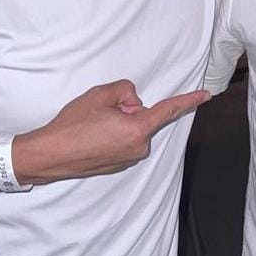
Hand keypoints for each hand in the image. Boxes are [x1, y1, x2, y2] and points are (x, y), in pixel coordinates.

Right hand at [13, 80, 209, 183]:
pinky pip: (122, 140)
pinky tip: (92, 137)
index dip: (188, 101)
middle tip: (100, 115)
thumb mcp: (100, 94)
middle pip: (143, 117)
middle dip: (126, 110)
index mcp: (138, 130)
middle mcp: (138, 148)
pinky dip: (112, 134)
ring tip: (92, 128)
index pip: (168, 111)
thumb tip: (133, 102)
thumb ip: (126, 90)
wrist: (49, 155)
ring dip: (118, 123)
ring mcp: (128, 159)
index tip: (206, 95)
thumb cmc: (72, 124)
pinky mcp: (118, 164)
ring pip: (132, 128)